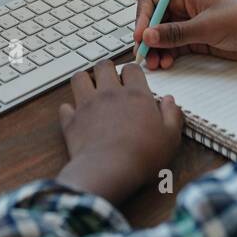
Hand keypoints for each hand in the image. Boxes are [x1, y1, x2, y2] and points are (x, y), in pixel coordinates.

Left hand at [56, 60, 183, 205]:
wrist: (110, 170)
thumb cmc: (143, 155)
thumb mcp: (170, 137)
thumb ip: (172, 115)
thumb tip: (170, 101)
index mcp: (135, 95)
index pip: (131, 69)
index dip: (132, 73)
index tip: (133, 81)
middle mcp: (109, 94)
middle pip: (103, 65)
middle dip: (106, 69)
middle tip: (109, 80)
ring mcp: (87, 105)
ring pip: (79, 78)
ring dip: (84, 81)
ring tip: (89, 90)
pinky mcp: (71, 121)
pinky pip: (64, 107)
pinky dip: (69, 111)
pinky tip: (76, 117)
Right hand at [134, 0, 236, 69]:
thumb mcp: (207, 28)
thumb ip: (176, 33)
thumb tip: (147, 35)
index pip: (153, 1)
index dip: (142, 18)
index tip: (140, 36)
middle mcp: (186, 8)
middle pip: (156, 20)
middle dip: (148, 37)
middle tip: (144, 55)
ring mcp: (192, 25)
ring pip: (164, 36)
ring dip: (157, 49)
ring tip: (156, 64)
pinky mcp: (199, 40)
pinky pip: (176, 47)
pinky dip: (169, 55)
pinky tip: (167, 64)